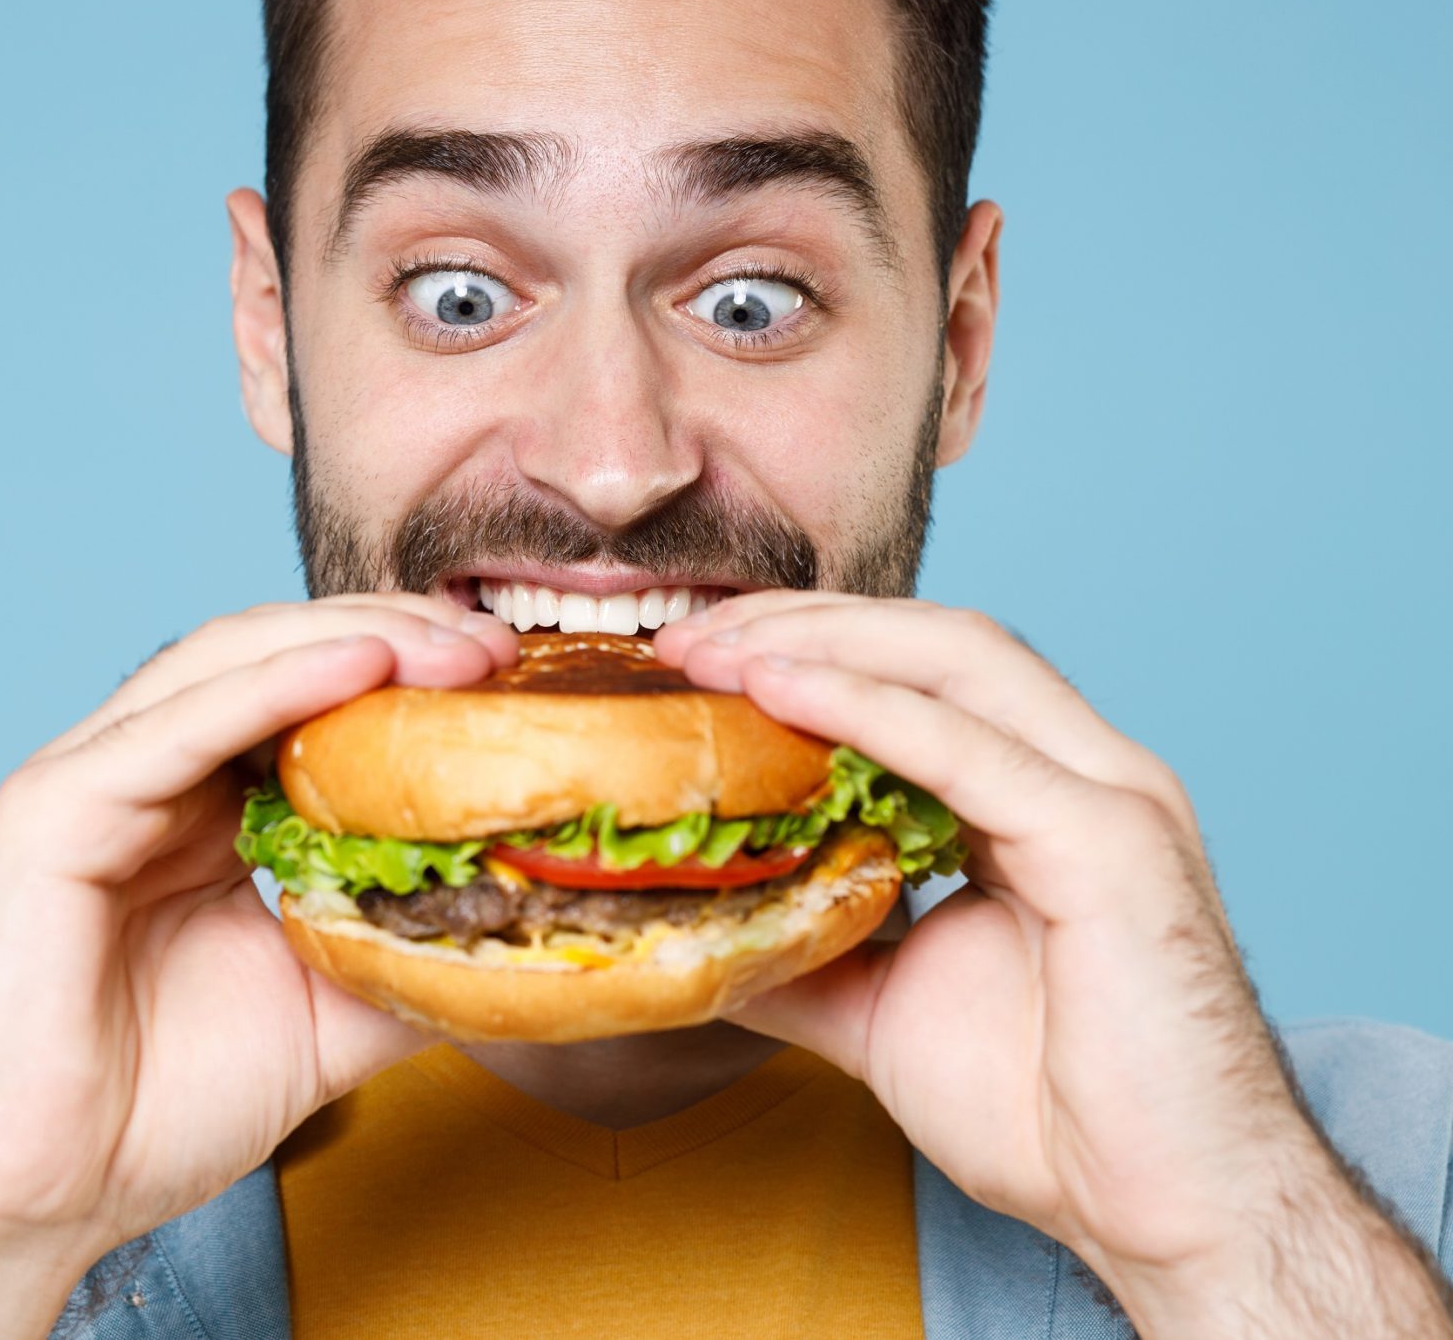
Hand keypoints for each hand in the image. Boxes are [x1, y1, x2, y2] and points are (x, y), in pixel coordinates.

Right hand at [0, 595, 514, 1338]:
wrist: (33, 1199)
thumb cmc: (149, 1115)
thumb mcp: (323, 1022)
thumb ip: (403, 963)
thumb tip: (516, 937)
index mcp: (197, 813)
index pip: (305, 699)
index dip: (405, 676)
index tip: (507, 682)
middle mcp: (141, 778)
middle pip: (274, 659)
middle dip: (392, 638)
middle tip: (496, 649)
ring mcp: (89, 782)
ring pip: (227, 666)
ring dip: (349, 643)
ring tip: (448, 648)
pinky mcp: (50, 809)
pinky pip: (176, 728)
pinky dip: (274, 687)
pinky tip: (359, 664)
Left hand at [657, 594, 1451, 1335]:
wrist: (1153, 1213)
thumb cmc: (1045, 1113)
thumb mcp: (879, 1008)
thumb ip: (795, 950)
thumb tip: (686, 928)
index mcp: (1042, 796)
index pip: (919, 674)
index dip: (806, 647)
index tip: (693, 662)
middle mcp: (1084, 773)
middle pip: (932, 643)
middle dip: (800, 623)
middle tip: (684, 639)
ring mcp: (1108, 798)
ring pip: (956, 663)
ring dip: (820, 643)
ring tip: (712, 651)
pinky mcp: (1111, 845)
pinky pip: (970, 750)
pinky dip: (865, 706)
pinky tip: (778, 688)